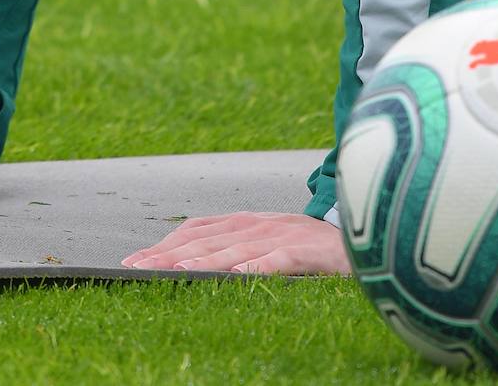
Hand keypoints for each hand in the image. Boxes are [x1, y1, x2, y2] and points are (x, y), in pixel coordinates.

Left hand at [122, 211, 350, 274]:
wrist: (365, 230)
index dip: (164, 245)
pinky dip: (255, 267)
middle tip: (137, 268)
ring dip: (203, 261)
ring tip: (176, 272)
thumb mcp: (266, 238)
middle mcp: (256, 224)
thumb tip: (192, 260)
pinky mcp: (304, 252)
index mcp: (245, 221)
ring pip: (234, 249)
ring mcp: (280, 236)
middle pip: (205, 240)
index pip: (195, 230)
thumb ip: (235, 245)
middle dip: (168, 255)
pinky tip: (237, 276)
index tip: (133, 261)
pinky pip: (276, 260)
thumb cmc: (307, 244)